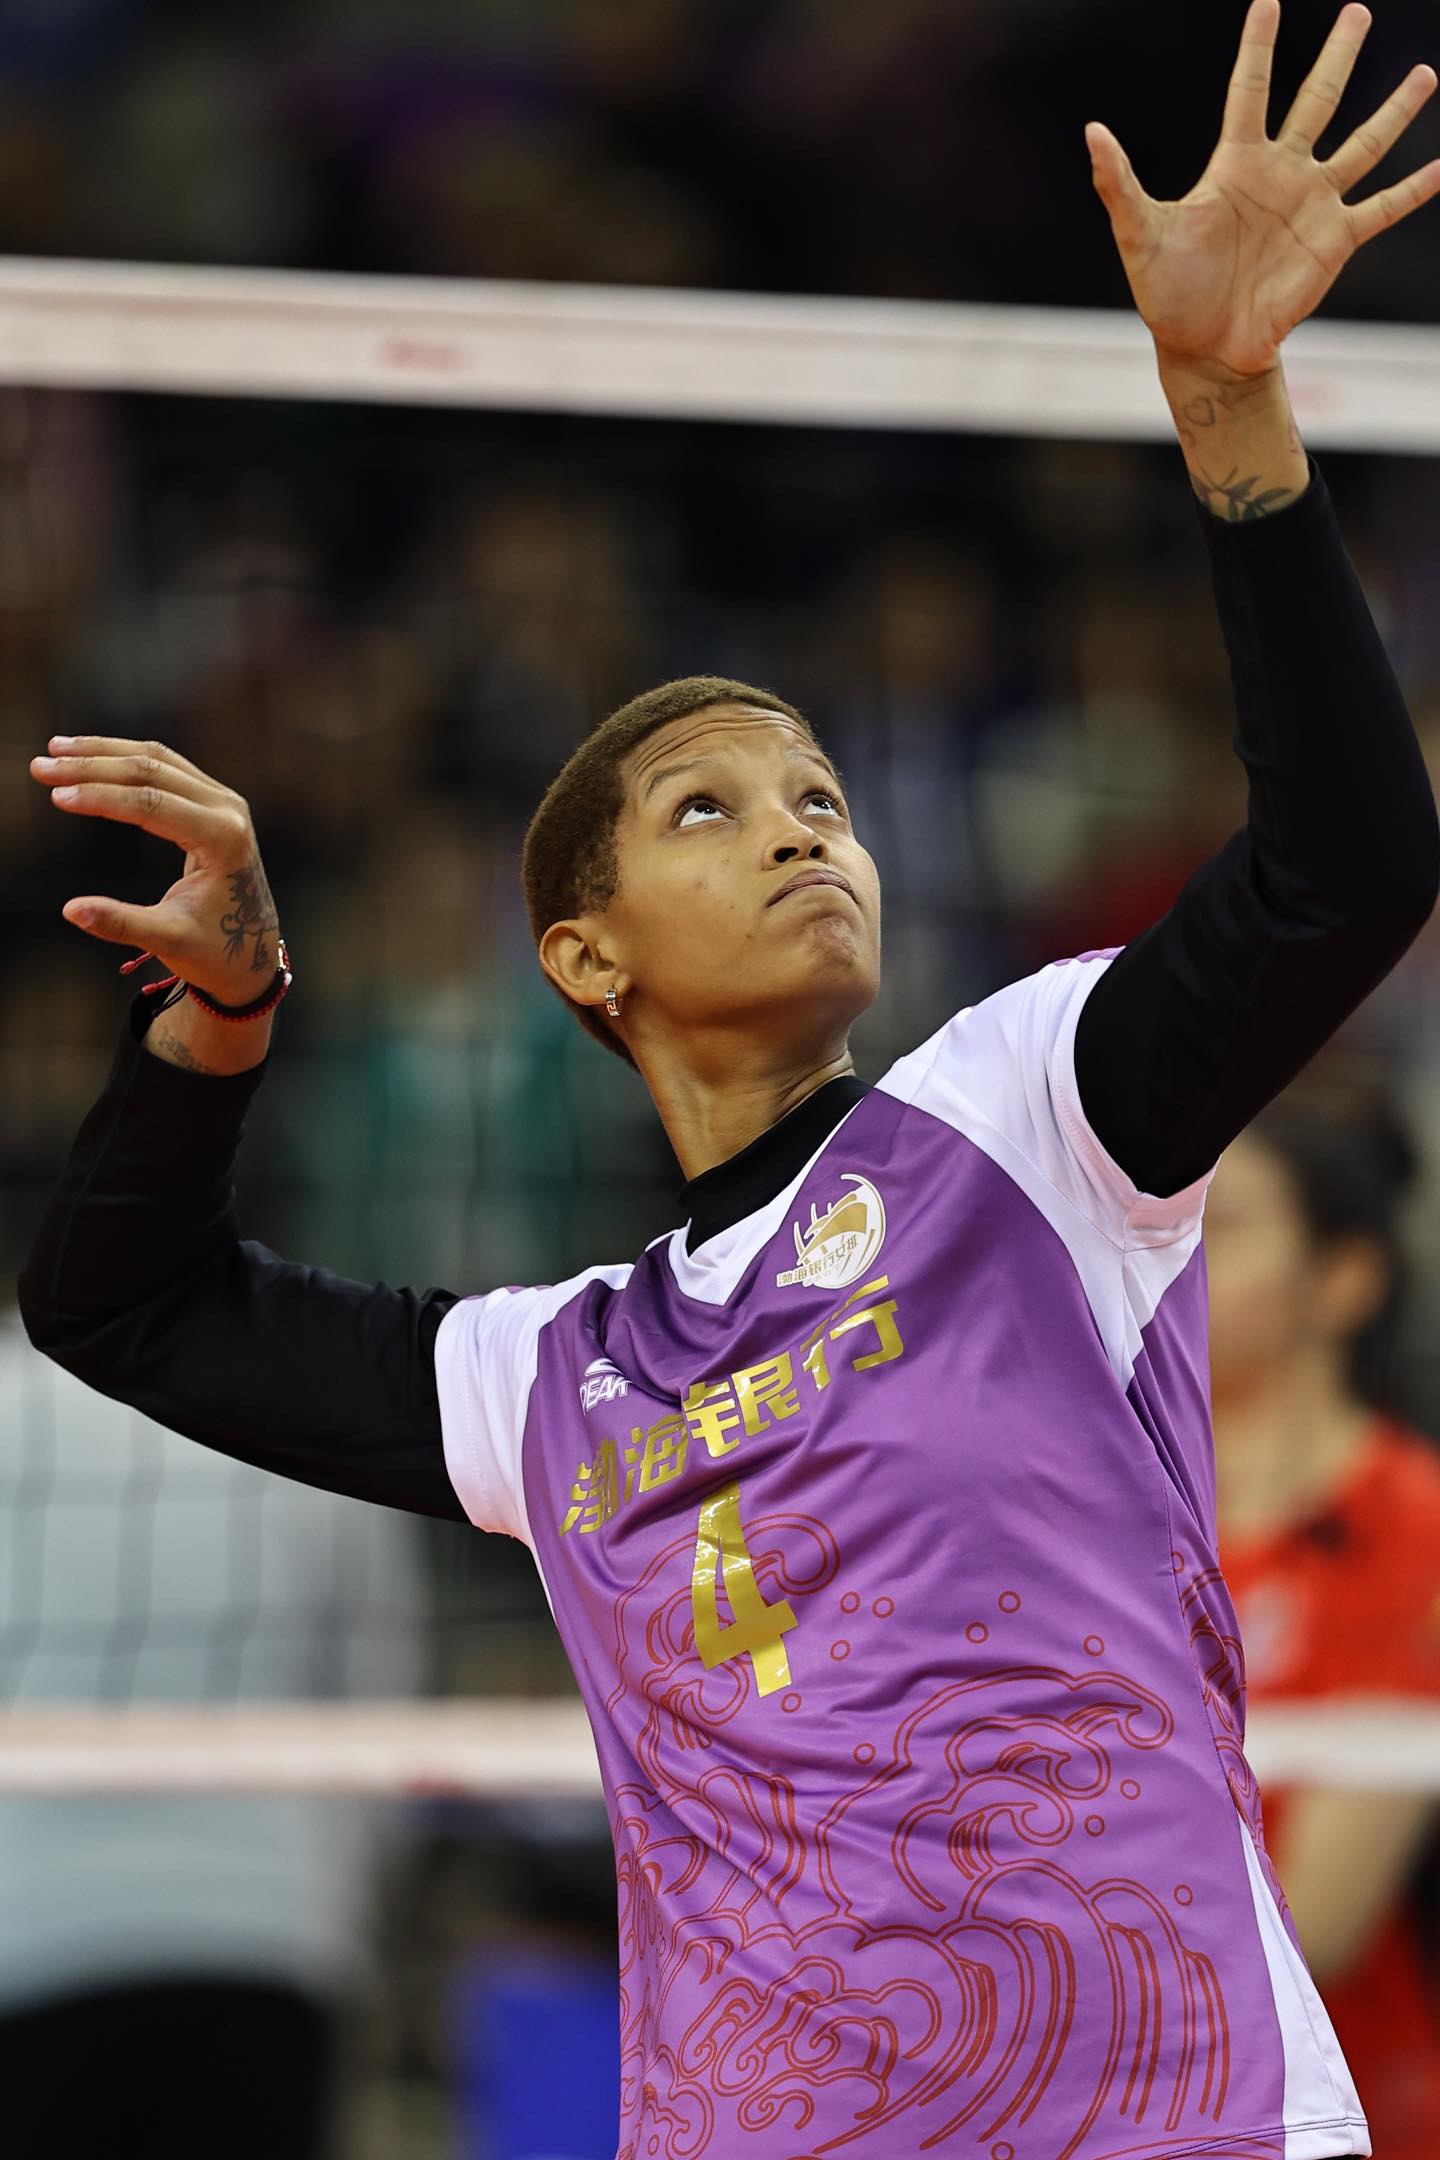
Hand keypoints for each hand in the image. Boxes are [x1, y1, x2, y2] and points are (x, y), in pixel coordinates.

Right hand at [29, 735, 281, 1003]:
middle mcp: (228, 809)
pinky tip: (89, 756)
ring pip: (157, 760)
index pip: (151, 805)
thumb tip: (71, 910)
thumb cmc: (214, 949)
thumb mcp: (168, 940)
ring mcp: (223, 801)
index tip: (56, 796)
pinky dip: (124, 759)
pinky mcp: (214, 801)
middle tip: (41, 768)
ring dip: (103, 754)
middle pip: (151, 771)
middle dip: (92, 766)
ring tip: (55, 751)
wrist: (253, 950)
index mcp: (223, 839)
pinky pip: (166, 767)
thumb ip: (122, 923)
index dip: (100, 798)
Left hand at [1088, 0, 1439, 381]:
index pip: (1249, 90)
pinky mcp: (1335, 240)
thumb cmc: (1168, 291)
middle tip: (1358, 11)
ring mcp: (1312, 204)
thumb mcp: (1139, 234)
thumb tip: (1092, 132)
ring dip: (1393, 111)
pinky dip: (1414, 189)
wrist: (1204, 346)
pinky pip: (1382, 208)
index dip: (1258, 47)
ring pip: (1362, 145)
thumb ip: (1117, 183)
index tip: (1268, 1)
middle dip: (1338, 56)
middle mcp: (1280, 173)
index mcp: (1234, 164)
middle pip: (1316, 100)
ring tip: (1424, 75)